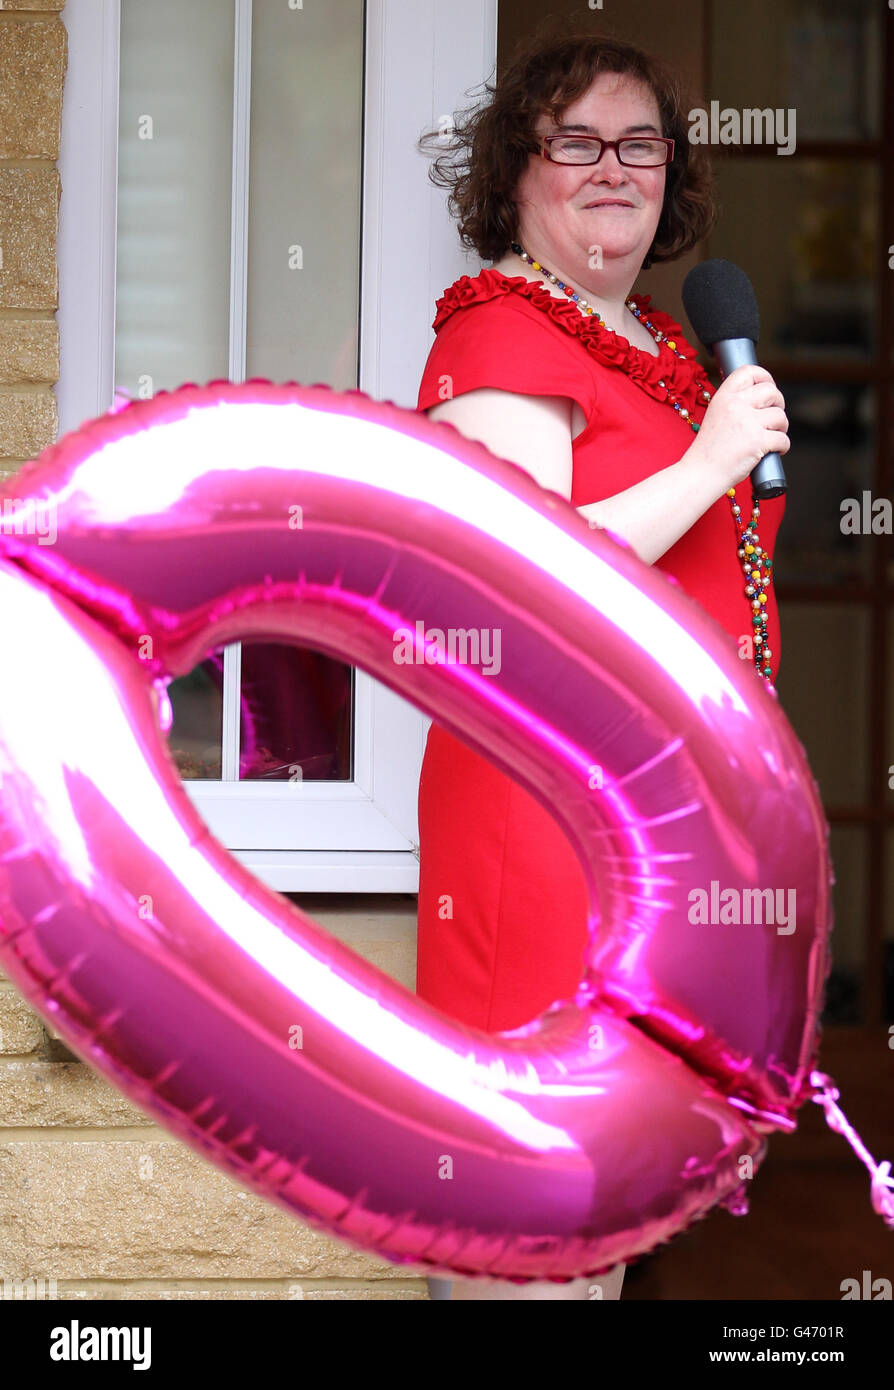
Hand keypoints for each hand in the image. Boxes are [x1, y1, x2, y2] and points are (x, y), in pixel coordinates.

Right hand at [681, 365, 789, 492]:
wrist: (701, 474)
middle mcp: (736, 405)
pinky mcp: (758, 441)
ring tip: (772, 437)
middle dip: (779, 403)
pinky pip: (783, 438)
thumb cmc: (709, 450)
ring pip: (780, 416)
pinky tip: (775, 451)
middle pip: (771, 392)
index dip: (764, 377)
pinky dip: (783, 446)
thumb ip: (734, 404)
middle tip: (774, 417)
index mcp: (723, 397)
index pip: (748, 372)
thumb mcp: (715, 416)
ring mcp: (747, 423)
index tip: (769, 387)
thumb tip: (762, 397)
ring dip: (782, 427)